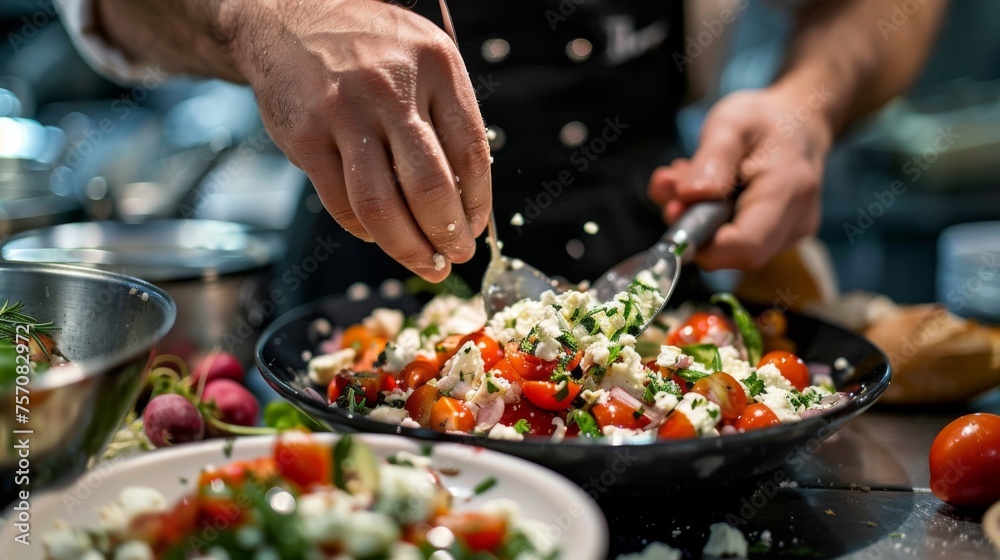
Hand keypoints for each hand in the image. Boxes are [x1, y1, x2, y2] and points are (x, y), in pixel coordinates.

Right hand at [233, 0, 490, 280]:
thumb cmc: (369, 47)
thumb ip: (446, 117)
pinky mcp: (306, 138)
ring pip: (382, 206)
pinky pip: (342, 204)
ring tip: (426, 264)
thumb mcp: (422, 59)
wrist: (288, 18)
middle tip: (455, 256)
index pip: (471, 151)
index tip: (476, 227)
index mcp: (435, 65)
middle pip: (430, 186)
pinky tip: (380, 235)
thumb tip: (467, 200)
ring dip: (408, 247)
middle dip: (448, 235)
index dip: (478, 202)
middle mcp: (390, 87)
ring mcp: (344, 113)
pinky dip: (366, 231)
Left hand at [648, 86, 832, 269]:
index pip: (746, 246)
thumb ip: (711, 159)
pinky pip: (735, 242)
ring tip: (690, 177)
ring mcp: (788, 234)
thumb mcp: (732, 122)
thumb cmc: (764, 120)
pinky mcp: (776, 238)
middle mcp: (795, 221)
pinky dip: (710, 220)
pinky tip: (706, 191)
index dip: (703, 242)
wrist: (798, 121)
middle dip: (694, 225)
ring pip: (730, 249)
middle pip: (735, 252)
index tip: (675, 210)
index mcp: (788, 189)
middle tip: (673, 185)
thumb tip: (688, 196)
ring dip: (697, 219)